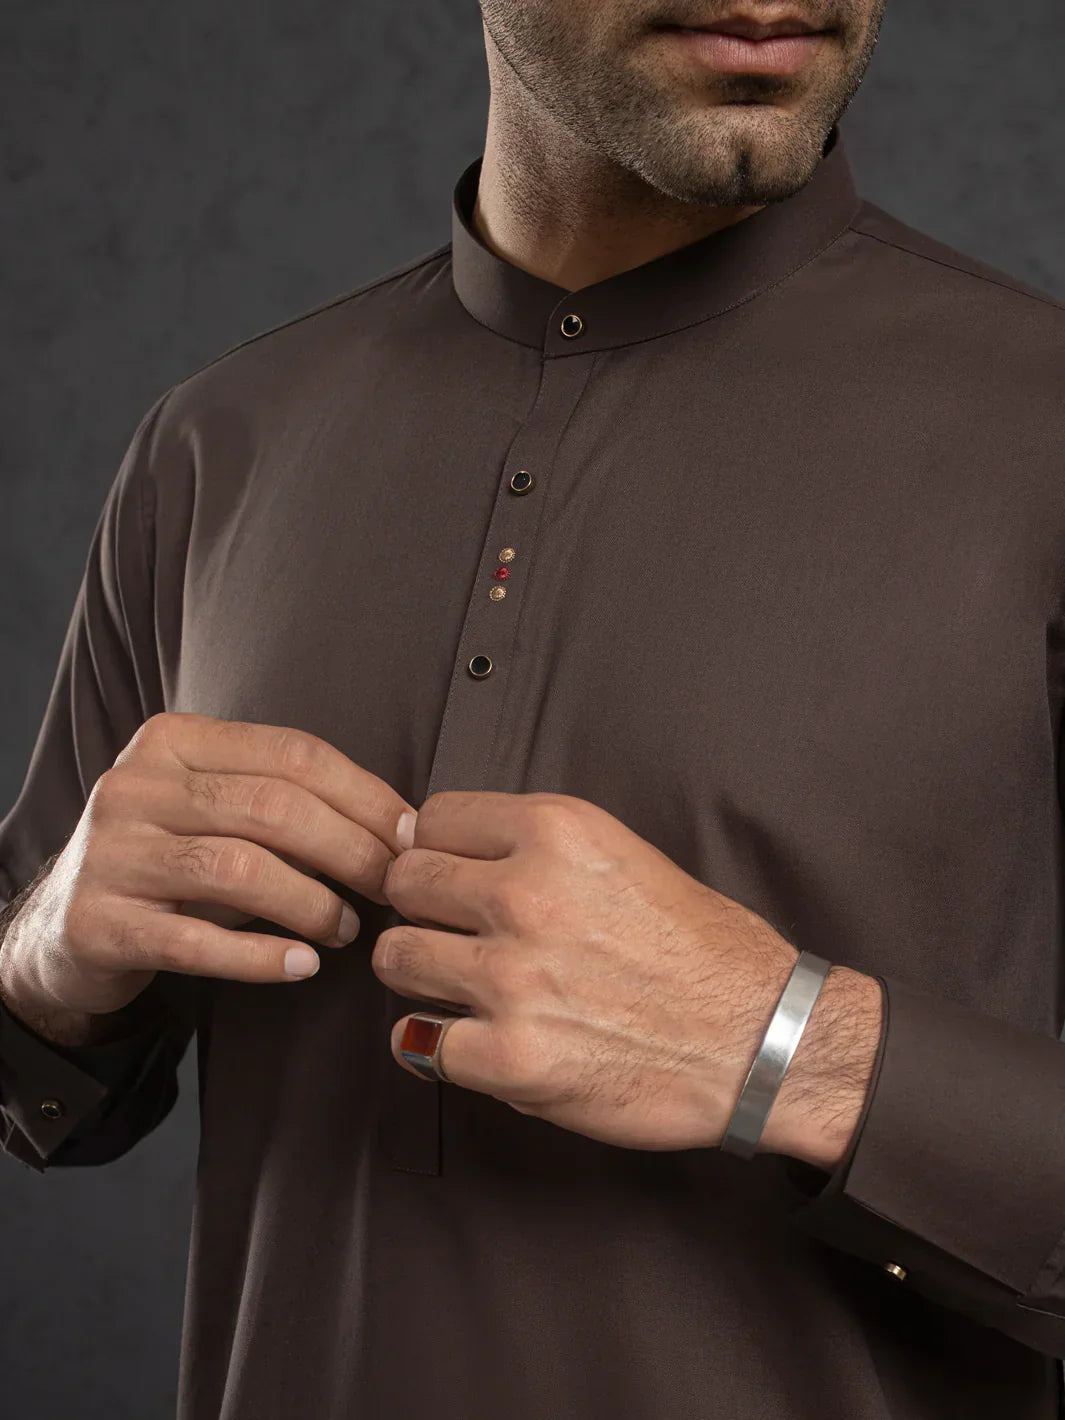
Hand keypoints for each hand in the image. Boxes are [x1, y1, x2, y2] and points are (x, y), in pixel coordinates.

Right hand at [0, 712, 414, 1019]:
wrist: (63, 928)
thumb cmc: (173, 863)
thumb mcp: (219, 812)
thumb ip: (290, 804)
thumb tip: (399, 827)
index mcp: (173, 740)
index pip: (291, 753)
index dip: (364, 795)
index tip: (411, 834)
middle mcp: (135, 786)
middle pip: (272, 808)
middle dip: (350, 849)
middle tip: (390, 887)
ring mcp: (112, 855)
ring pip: (240, 869)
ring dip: (312, 903)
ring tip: (348, 929)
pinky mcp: (99, 924)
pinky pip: (198, 942)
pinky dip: (262, 957)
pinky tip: (304, 966)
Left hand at [374, 790, 807, 1152]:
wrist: (761, 1040)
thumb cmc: (704, 951)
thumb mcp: (623, 853)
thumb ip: (537, 847)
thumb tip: (447, 847)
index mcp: (556, 832)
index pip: (433, 817)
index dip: (438, 849)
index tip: (451, 874)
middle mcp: (525, 895)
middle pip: (403, 881)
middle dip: (421, 906)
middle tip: (451, 931)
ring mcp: (511, 977)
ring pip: (395, 957)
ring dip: (420, 973)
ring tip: (457, 985)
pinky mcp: (510, 1056)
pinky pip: (416, 1042)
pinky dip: (435, 1046)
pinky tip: (469, 1040)